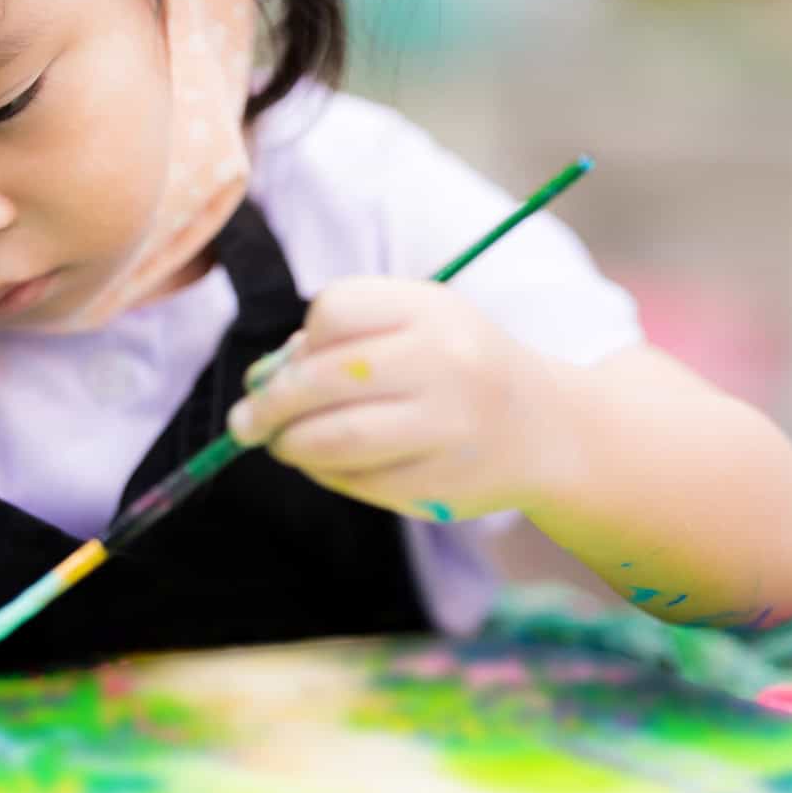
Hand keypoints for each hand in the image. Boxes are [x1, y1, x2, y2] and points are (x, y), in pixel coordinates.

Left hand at [226, 278, 560, 521]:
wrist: (546, 428)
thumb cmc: (459, 366)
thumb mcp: (419, 325)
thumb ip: (346, 338)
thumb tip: (262, 380)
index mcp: (433, 310)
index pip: (334, 312)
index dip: (300, 342)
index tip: (289, 364)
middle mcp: (446, 362)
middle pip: (325, 380)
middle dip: (271, 405)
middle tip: (245, 422)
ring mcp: (449, 426)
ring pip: (337, 438)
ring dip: (292, 445)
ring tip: (279, 445)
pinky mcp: (445, 482)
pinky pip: (362, 481)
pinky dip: (328, 474)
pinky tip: (323, 466)